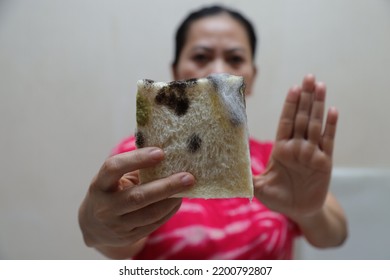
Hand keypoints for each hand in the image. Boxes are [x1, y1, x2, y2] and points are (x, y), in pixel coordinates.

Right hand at [78, 147, 194, 252]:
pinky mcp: (129, 237)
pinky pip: (155, 223)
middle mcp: (105, 207)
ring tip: (188, 187)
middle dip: (166, 186)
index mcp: (100, 185)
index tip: (160, 152)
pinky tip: (178, 199)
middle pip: (138, 196)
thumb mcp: (114, 178)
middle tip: (188, 177)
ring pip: (150, 213)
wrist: (94, 226)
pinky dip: (170, 210)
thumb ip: (134, 166)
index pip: (114, 168)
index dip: (137, 159)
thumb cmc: (111, 190)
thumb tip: (167, 152)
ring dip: (173, 199)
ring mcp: (116, 225)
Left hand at [254, 74, 337, 218]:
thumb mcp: (260, 188)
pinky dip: (331, 127)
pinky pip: (328, 142)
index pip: (286, 122)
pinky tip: (333, 111)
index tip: (293, 88)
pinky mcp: (325, 163)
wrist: (299, 211)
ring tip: (321, 86)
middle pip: (302, 117)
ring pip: (315, 125)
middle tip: (309, 77)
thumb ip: (248, 179)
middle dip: (306, 97)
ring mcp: (312, 153)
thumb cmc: (278, 198)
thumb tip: (228, 173)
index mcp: (281, 149)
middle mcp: (297, 147)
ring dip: (318, 105)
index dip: (290, 105)